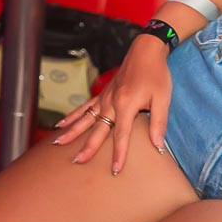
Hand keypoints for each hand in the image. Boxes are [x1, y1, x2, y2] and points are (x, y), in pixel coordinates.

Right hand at [53, 35, 171, 173]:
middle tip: (77, 161)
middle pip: (97, 130)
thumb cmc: (156, 75)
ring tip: (58, 143)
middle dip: (87, 147)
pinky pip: (84, 108)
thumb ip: (159, 123)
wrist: (145, 52)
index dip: (119, 154)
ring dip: (72, 132)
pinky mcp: (102, 94)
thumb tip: (158, 146)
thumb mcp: (163, 99)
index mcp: (126, 105)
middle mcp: (111, 103)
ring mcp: (104, 98)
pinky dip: (72, 116)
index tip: (114, 169)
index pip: (121, 135)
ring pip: (85, 119)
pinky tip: (61, 124)